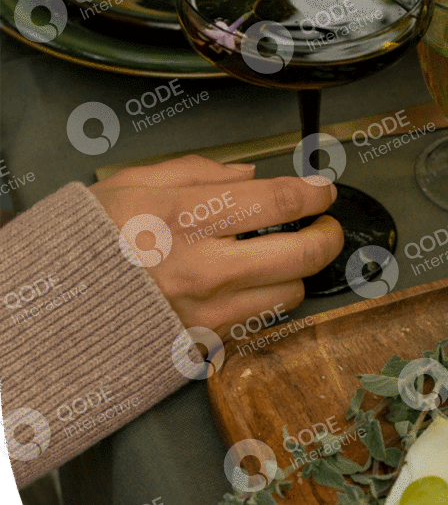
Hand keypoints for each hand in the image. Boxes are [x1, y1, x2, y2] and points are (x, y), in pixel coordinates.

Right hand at [88, 155, 343, 338]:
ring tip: (283, 255)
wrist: (54, 306)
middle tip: (326, 224)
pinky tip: (251, 283)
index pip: (279, 201)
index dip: (314, 193)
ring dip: (297, 271)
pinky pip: (261, 320)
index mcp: (189, 216)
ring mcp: (209, 310)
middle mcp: (206, 266)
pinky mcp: (207, 340)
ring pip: (292, 292)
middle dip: (329, 235)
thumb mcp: (135, 182)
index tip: (322, 190)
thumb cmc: (93, 238)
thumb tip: (250, 175)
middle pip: (304, 253)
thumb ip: (199, 171)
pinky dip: (268, 299)